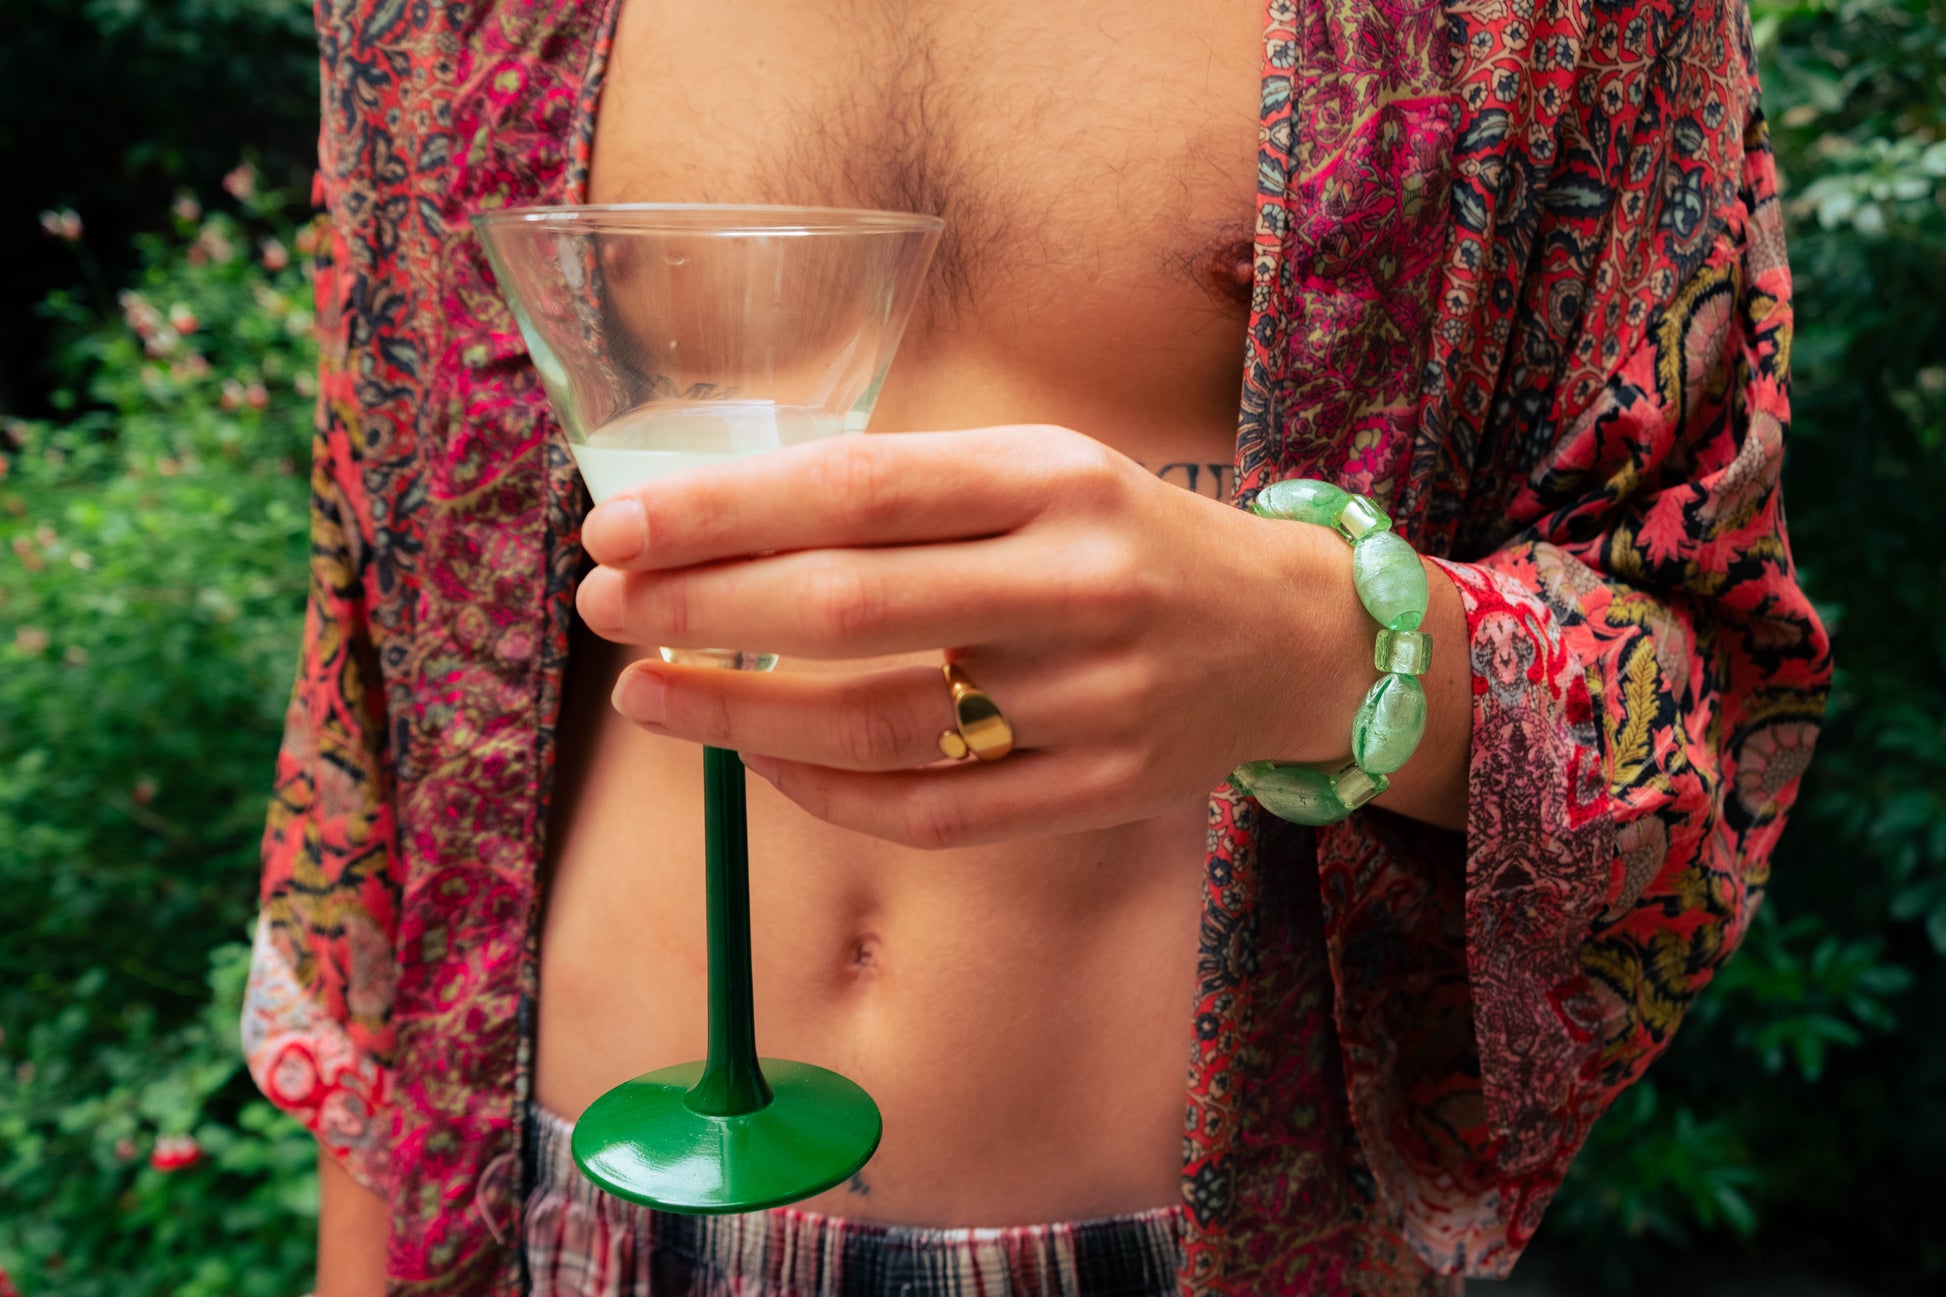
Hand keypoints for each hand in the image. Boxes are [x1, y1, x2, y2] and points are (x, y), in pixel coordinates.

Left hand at [575, 426, 1374, 848]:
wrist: (1289, 635)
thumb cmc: (1130, 538)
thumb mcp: (1044, 470)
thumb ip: (911, 492)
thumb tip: (721, 523)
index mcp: (1055, 479)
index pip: (855, 490)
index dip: (720, 514)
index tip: (617, 527)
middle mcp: (1078, 585)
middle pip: (846, 604)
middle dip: (696, 608)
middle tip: (604, 607)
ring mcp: (1093, 701)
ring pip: (875, 723)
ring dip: (735, 715)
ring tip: (645, 696)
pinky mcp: (1100, 792)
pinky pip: (932, 811)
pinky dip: (825, 793)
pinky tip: (757, 761)